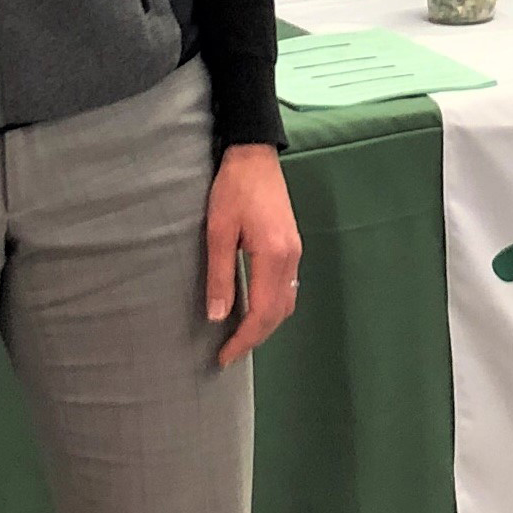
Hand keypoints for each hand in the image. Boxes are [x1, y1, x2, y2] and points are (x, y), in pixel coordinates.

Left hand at [203, 143, 301, 368]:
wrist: (254, 154)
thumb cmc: (232, 189)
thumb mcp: (218, 231)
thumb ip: (220, 275)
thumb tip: (217, 316)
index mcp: (274, 256)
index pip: (262, 313)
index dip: (244, 340)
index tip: (223, 357)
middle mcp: (291, 259)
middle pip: (278, 313)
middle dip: (255, 338)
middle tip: (228, 353)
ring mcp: (295, 252)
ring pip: (286, 303)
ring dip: (265, 325)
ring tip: (239, 336)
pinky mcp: (292, 246)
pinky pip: (287, 288)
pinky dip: (272, 308)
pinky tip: (254, 309)